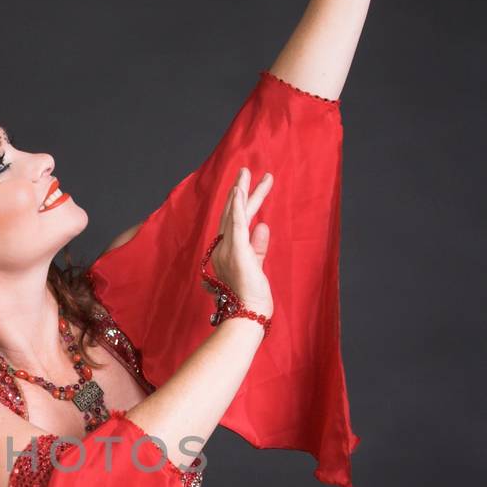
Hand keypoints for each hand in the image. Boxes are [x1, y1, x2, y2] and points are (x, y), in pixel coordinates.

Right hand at [206, 168, 273, 317]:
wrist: (247, 315)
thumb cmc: (251, 298)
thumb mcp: (256, 268)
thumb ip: (258, 247)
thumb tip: (263, 225)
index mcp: (226, 254)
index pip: (234, 224)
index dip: (241, 204)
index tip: (249, 189)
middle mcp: (223, 249)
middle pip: (231, 214)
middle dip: (241, 191)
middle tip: (247, 171)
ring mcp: (228, 250)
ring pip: (233, 214)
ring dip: (240, 191)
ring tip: (247, 172)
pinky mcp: (236, 251)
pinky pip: (235, 224)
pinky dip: (237, 207)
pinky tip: (240, 191)